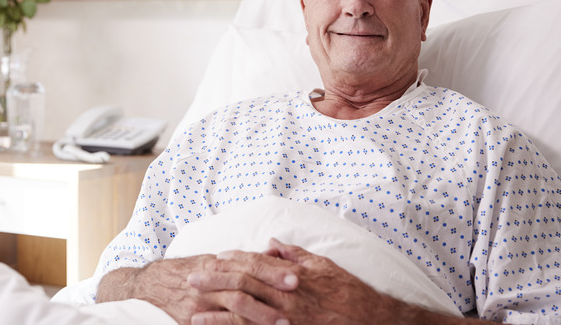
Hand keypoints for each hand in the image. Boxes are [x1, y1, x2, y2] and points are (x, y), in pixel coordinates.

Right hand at [97, 254, 291, 324]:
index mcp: (216, 264)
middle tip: (295, 296)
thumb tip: (269, 255)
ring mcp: (200, 304)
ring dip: (260, 316)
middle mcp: (209, 282)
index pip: (249, 265)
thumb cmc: (185, 272)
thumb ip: (238, 261)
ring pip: (234, 309)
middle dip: (271, 291)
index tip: (295, 276)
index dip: (273, 270)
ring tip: (282, 322)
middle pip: (245, 285)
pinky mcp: (192, 321)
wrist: (148, 286)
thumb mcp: (209, 261)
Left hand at [188, 238, 399, 324]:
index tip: (215, 257)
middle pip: (243, 285)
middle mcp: (285, 296)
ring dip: (217, 313)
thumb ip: (294, 254)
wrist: (368, 318)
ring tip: (194, 312)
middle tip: (192, 279)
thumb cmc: (345, 289)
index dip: (233, 260)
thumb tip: (272, 243)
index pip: (255, 263)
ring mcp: (285, 319)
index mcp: (292, 274)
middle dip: (215, 282)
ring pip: (244, 315)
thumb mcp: (322, 264)